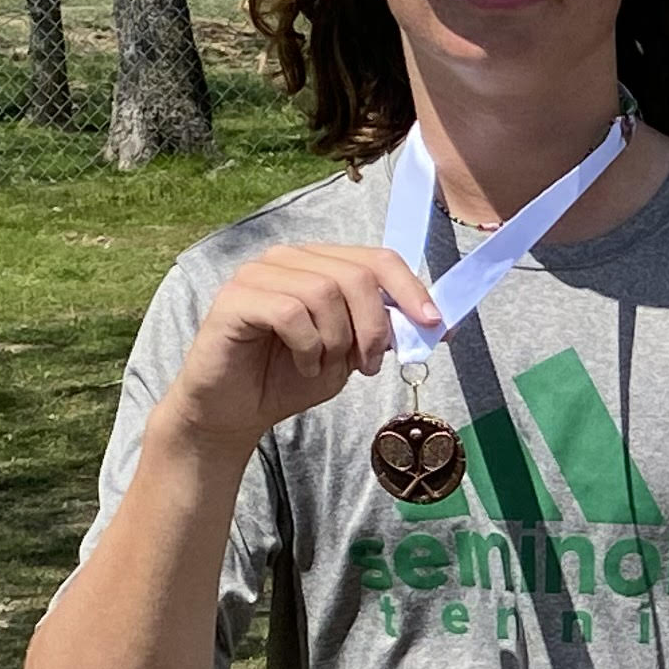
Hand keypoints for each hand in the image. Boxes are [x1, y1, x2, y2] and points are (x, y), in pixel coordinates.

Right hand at [153, 243, 442, 462]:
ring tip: (324, 367)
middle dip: (374, 326)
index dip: (410, 289)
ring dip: (336, 341)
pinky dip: (307, 346)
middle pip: (356, 274)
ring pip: (324, 292)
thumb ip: (383, 331)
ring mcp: (257, 274)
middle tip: (368, 365)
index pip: (377, 258)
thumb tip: (434, 321)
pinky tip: (302, 364)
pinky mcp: (234, 298)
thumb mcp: (350, 354)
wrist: (235, 411)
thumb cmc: (290, 377)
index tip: (433, 324)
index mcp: (320, 264)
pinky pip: (289, 312)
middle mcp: (288, 259)